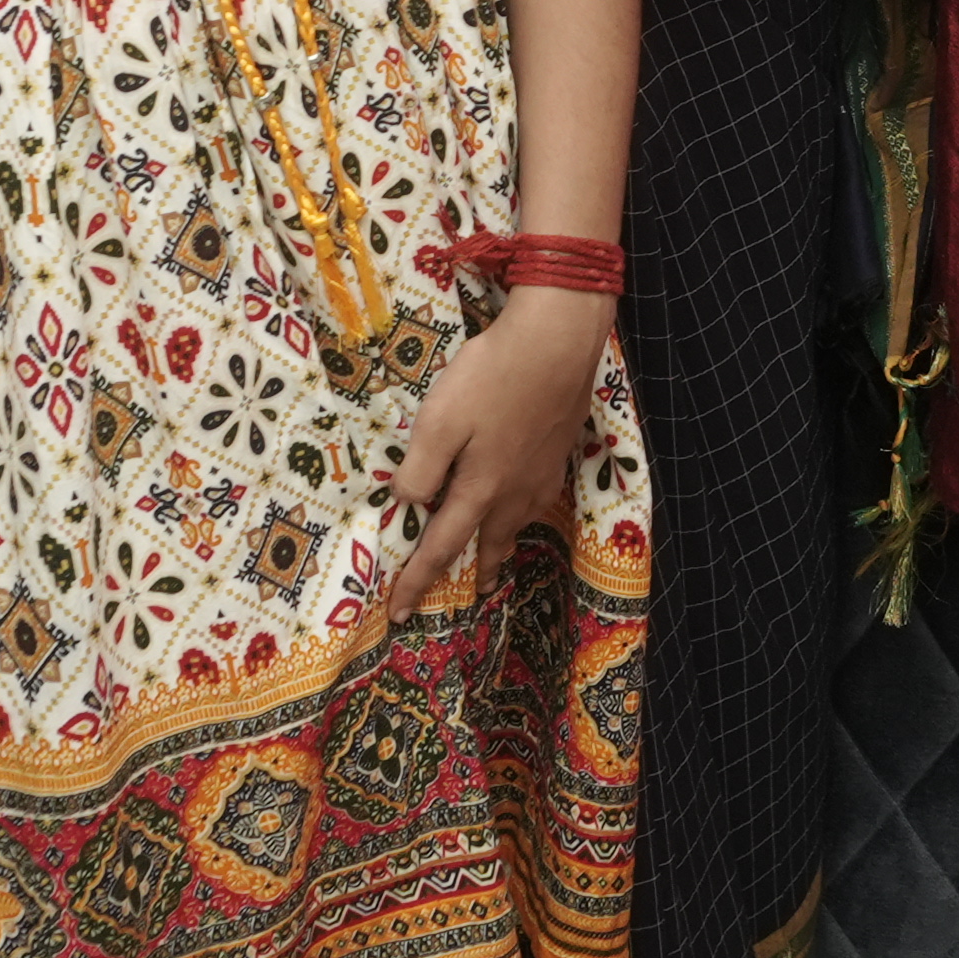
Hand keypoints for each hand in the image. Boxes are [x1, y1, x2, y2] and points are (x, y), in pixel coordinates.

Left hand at [386, 290, 610, 611]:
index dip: (417, 581)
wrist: (557, 344)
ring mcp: (542, 472)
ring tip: (500, 555)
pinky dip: (527, 513)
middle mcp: (514, 492)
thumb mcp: (439, 422)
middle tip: (478, 594)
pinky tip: (528, 498)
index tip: (398, 612)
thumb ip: (420, 470)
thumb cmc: (491, 379)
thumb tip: (408, 504)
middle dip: (480, 571)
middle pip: (491, 542)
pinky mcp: (560, 450)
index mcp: (479, 491)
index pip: (441, 548)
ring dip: (506, 545)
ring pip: (519, 522)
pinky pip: (539, 498)